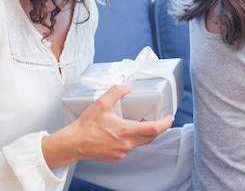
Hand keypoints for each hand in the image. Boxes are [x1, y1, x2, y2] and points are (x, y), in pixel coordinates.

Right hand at [42, 84, 173, 168]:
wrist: (74, 143)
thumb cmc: (86, 126)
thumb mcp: (101, 103)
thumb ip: (116, 92)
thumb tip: (126, 86)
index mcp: (126, 131)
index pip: (153, 129)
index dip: (165, 124)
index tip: (170, 118)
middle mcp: (127, 144)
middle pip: (149, 138)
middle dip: (156, 129)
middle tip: (158, 121)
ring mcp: (121, 152)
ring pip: (138, 143)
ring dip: (140, 134)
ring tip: (135, 124)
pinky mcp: (115, 157)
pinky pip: (127, 148)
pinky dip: (128, 141)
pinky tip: (119, 134)